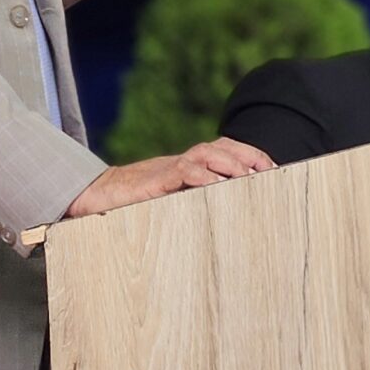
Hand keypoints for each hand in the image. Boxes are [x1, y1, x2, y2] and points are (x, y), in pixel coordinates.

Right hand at [65, 138, 272, 217]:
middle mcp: (181, 163)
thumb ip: (194, 203)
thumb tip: (229, 222)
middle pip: (221, 146)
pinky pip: (182, 171)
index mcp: (188, 167)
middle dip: (249, 154)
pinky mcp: (155, 180)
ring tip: (252, 175)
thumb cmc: (135, 204)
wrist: (96, 196)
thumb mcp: (171, 203)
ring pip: (205, 153)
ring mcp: (168, 169)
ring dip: (231, 162)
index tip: (274, 169)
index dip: (249, 155)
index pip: (225, 151)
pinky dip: (202, 175)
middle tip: (272, 170)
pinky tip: (217, 185)